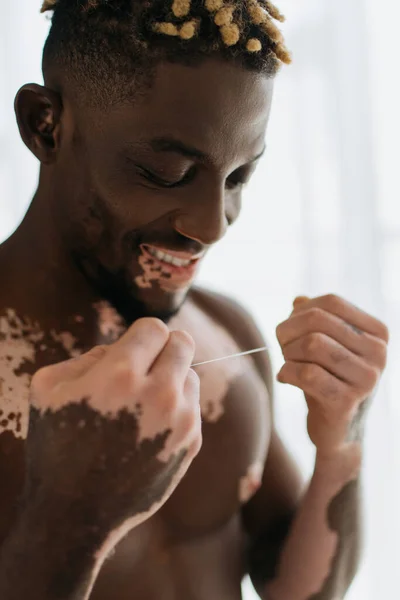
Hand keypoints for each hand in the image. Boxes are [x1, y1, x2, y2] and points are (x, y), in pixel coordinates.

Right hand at [25, 318, 201, 553]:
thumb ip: (87, 356)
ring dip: (172, 379)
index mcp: (121, 374)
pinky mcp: (192, 443)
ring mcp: (181, 420)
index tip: (133, 348)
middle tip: (146, 365)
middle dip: (164, 348)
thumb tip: (120, 349)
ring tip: (143, 403)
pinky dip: (177, 408)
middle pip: (183, 343)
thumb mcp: (49, 387)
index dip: (141, 334)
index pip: (154, 327)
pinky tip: (149, 427)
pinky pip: (192, 406)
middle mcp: (159, 394)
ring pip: (191, 375)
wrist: (76, 514)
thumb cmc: (56, 448)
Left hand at [275, 294, 388, 456]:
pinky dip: (287, 371)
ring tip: (287, 363)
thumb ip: (314, 319)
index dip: (300, 311)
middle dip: (289, 332)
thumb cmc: (329, 379)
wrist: (338, 430)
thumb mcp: (325, 344)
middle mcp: (378, 353)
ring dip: (288, 353)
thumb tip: (299, 301)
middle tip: (283, 349)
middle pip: (318, 321)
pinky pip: (307, 373)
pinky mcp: (347, 401)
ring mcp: (366, 378)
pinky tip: (284, 377)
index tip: (289, 330)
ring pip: (312, 344)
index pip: (331, 302)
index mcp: (377, 333)